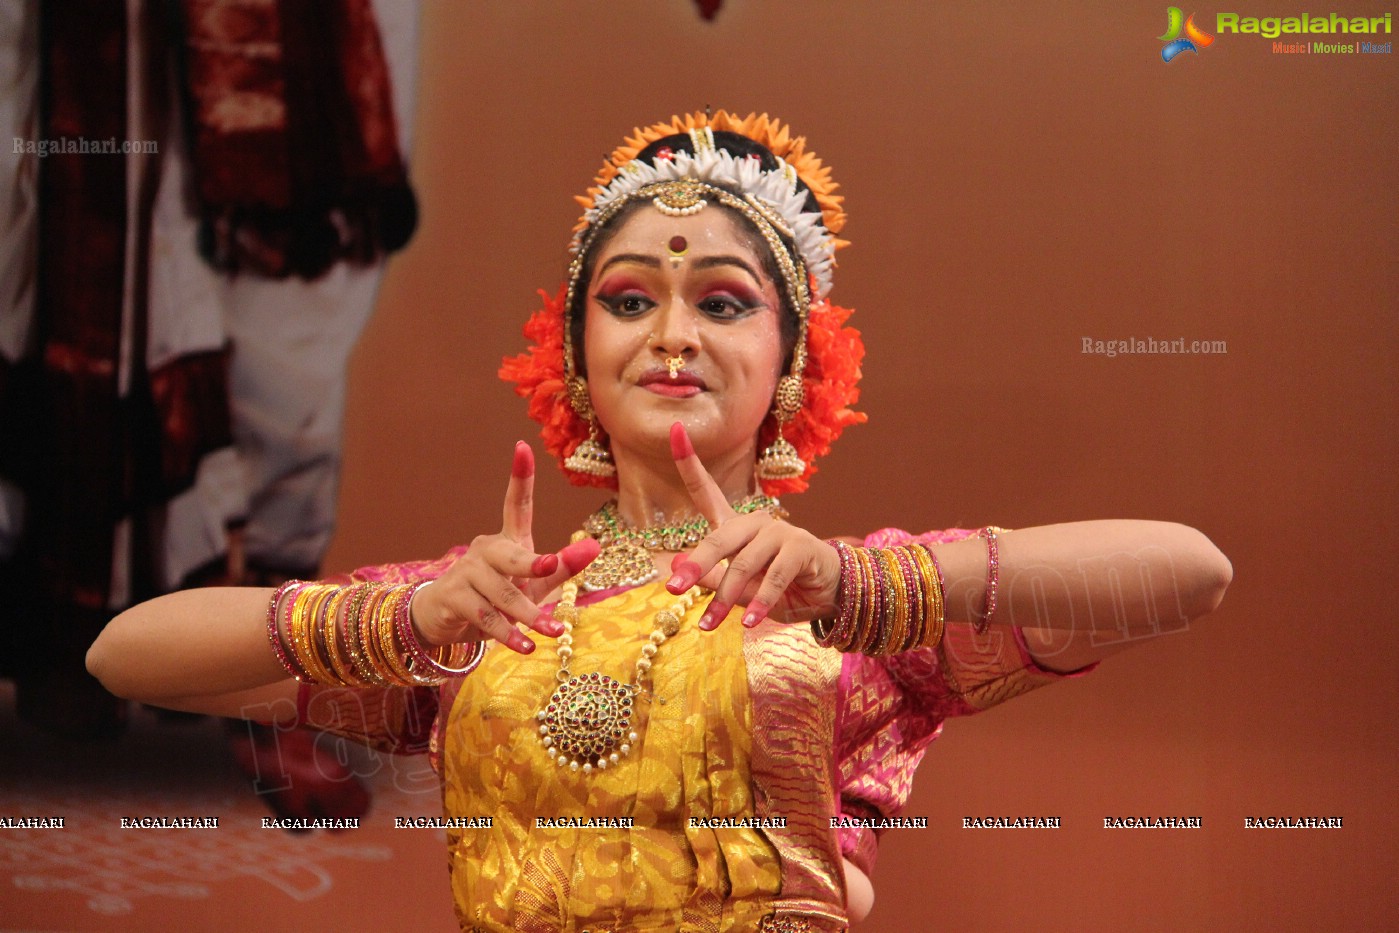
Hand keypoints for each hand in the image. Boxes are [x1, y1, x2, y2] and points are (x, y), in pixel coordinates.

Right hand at [410, 442, 598, 652]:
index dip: (520, 477)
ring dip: (528, 617)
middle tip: (550, 567)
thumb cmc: (497, 597)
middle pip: (511, 555)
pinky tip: (525, 646)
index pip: (516, 505)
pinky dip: (507, 633)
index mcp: (508, 541)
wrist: (445, 620)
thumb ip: (562, 568)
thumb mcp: (534, 586)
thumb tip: (595, 547)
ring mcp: (466, 572)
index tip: (522, 447)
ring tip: (553, 632)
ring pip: (502, 594)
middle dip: (532, 564)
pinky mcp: (453, 597)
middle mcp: (485, 550)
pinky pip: (485, 616)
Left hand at [663, 423, 840, 630]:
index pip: (707, 491)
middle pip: (719, 538)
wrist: (830, 595)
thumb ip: (714, 580)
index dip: (690, 462)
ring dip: (726, 599)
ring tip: (709, 625)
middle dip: (695, 565)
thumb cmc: (781, 590)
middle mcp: (756, 524)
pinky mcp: (801, 548)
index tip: (675, 430)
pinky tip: (750, 623)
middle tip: (673, 588)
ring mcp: (780, 533)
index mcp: (736, 528)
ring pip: (744, 564)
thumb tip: (679, 569)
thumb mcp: (742, 591)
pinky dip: (760, 602)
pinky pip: (774, 577)